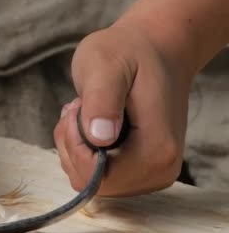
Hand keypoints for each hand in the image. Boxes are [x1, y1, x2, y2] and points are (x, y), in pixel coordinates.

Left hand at [54, 24, 192, 195]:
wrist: (158, 49)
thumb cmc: (129, 52)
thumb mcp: (106, 65)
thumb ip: (102, 99)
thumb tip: (100, 138)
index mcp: (157, 150)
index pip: (95, 177)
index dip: (74, 145)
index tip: (78, 108)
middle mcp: (160, 171)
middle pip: (91, 183)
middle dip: (72, 145)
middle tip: (79, 107)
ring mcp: (151, 174)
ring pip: (90, 181)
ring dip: (75, 147)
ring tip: (86, 110)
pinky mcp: (141, 170)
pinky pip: (97, 175)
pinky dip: (83, 151)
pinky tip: (91, 122)